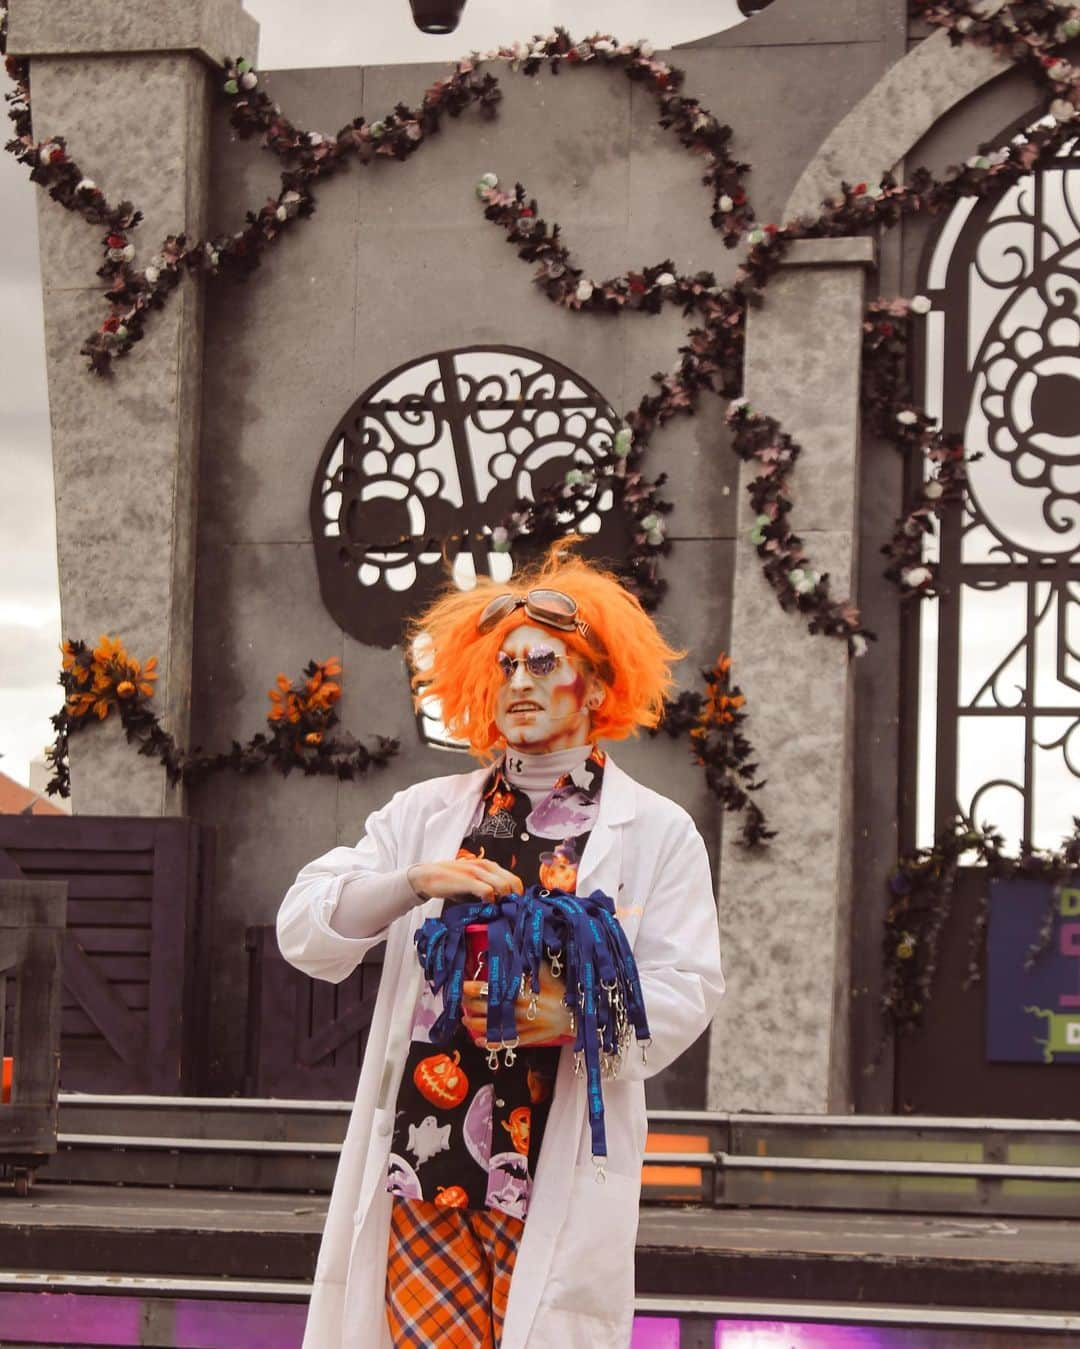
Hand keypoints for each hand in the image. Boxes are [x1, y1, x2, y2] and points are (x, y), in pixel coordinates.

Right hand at [407, 858, 523, 902]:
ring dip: (503, 901)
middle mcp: (486, 866)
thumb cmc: (451, 882)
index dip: (517, 895)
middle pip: (514, 882)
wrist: (426, 877)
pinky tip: (485, 908)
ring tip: (498, 912)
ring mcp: (477, 872)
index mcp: (489, 865)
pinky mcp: (468, 880)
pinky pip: (487, 891)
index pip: (514, 879)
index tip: (514, 909)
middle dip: (514, 900)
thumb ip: (487, 891)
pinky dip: (490, 901)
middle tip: (509, 913)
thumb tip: (501, 907)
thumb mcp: (472, 884)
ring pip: (504, 886)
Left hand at [461, 964, 572, 1047]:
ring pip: (492, 1027)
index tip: (463, 985)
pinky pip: (504, 1042)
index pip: (492, 989)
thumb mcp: (546, 974)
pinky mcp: (526, 1039)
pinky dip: (490, 1043)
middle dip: (470, 1006)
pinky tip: (479, 1041)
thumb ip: (529, 965)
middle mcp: (519, 1010)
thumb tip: (513, 953)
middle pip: (487, 1008)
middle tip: (461, 1002)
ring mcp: (521, 1026)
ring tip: (465, 1020)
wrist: (575, 1014)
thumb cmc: (560, 991)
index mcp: (522, 992)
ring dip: (475, 1025)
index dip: (474, 988)